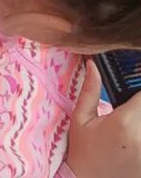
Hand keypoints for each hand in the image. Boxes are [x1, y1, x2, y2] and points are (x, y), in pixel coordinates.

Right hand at [65, 60, 140, 176]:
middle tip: (130, 110)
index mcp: (124, 122)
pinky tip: (134, 138)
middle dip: (139, 106)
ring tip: (130, 125)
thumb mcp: (81, 119)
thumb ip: (90, 91)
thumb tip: (93, 65)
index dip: (138, 88)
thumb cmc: (83, 150)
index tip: (134, 87)